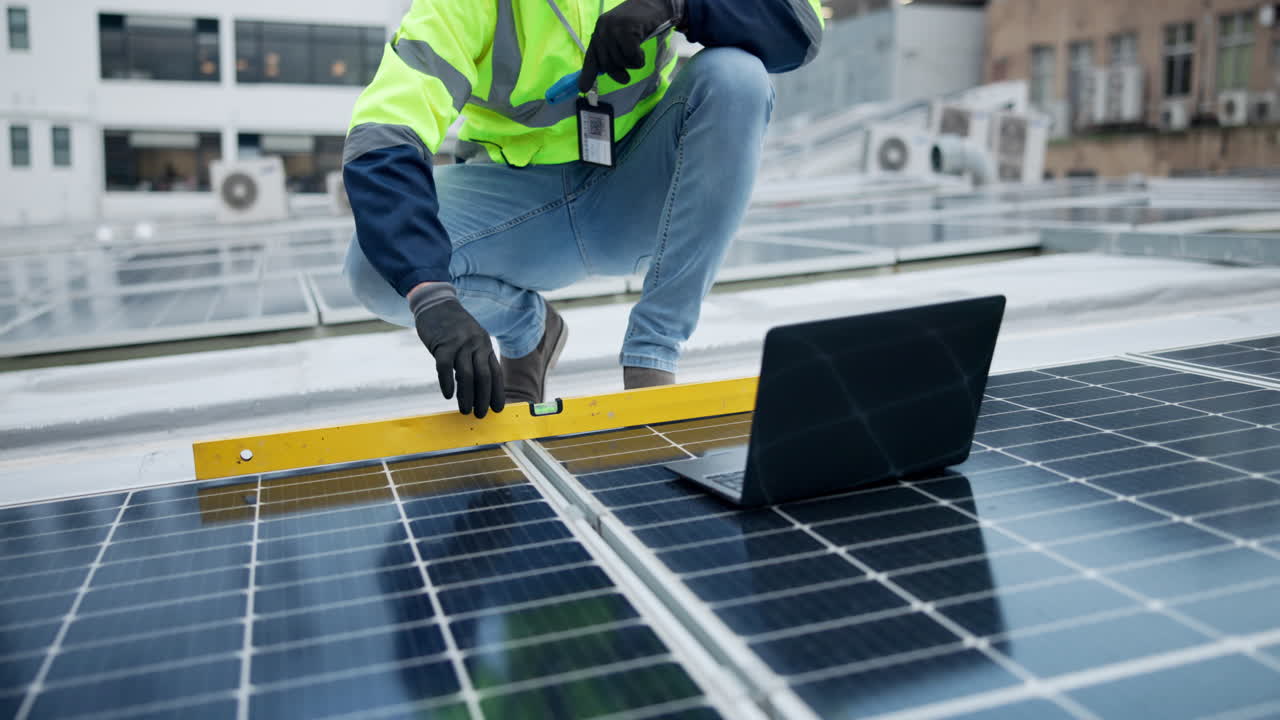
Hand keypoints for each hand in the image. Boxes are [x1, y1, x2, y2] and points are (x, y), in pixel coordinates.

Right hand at [410, 284, 504, 417]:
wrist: (437, 302)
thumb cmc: (453, 327)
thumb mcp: (471, 340)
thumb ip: (474, 360)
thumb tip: (475, 388)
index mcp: (485, 345)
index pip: (495, 373)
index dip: (497, 392)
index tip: (497, 409)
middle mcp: (476, 344)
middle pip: (484, 377)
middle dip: (484, 398)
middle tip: (480, 415)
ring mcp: (460, 343)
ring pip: (467, 374)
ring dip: (467, 395)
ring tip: (465, 410)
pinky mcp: (442, 343)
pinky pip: (445, 366)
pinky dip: (447, 382)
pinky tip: (448, 395)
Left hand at [578, 0, 678, 91]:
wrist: (654, 4)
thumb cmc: (639, 24)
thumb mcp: (620, 37)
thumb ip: (612, 52)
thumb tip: (609, 73)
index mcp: (599, 32)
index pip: (591, 56)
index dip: (587, 74)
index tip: (583, 88)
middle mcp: (602, 29)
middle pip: (606, 64)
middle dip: (618, 73)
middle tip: (626, 78)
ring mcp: (613, 29)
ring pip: (620, 61)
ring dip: (632, 64)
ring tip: (638, 54)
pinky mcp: (626, 30)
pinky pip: (631, 57)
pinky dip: (639, 59)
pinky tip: (642, 51)